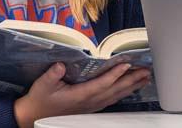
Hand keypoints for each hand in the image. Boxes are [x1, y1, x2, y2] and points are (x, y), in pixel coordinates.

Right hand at [14, 62, 150, 127]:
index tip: (127, 65)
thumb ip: (52, 75)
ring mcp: (92, 105)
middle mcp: (89, 101)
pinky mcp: (92, 106)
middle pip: (115, 90)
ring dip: (132, 86)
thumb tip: (60, 66)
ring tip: (145, 78)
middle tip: (146, 71)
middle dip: (131, 80)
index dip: (115, 74)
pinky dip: (124, 93)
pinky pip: (112, 99)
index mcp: (79, 95)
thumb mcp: (42, 85)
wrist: (35, 116)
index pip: (101, 84)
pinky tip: (132, 88)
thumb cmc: (40, 99)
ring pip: (116, 95)